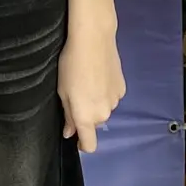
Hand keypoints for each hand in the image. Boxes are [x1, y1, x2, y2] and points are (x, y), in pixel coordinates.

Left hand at [58, 27, 125, 151]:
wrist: (94, 39)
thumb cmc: (71, 65)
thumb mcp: (63, 91)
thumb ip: (68, 115)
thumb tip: (69, 132)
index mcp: (87, 117)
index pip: (90, 145)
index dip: (82, 144)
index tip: (75, 136)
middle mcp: (104, 114)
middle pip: (95, 124)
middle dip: (86, 116)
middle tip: (77, 95)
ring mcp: (115, 101)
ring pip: (103, 109)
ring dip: (96, 103)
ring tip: (89, 81)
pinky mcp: (123, 88)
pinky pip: (111, 97)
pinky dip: (105, 92)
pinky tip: (100, 75)